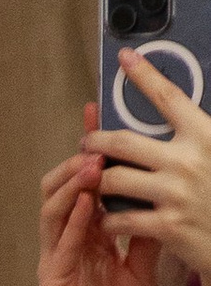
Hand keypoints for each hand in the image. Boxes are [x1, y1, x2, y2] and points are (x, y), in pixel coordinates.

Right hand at [37, 116, 162, 285]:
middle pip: (60, 190)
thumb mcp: (143, 265)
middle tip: (97, 139)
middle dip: (76, 161)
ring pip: (53, 211)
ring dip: (72, 184)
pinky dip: (73, 221)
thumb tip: (159, 189)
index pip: (83, 184)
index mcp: (87, 238)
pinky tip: (87, 202)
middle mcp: (67, 245)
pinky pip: (60, 245)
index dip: (88, 149)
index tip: (96, 113)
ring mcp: (56, 263)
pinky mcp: (52, 285)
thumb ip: (144, 229)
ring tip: (92, 163)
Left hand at [87, 51, 210, 281]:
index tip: (125, 58)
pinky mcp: (167, 226)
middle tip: (86, 143)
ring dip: (96, 181)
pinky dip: (106, 219)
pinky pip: (121, 218)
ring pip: (115, 181)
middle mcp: (188, 160)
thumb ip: (195, 133)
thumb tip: (175, 110)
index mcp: (205, 134)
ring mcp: (175, 194)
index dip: (143, 75)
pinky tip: (102, 218)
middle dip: (96, 141)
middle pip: (124, 142)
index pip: (168, 96)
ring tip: (90, 182)